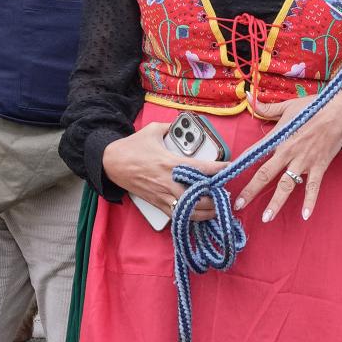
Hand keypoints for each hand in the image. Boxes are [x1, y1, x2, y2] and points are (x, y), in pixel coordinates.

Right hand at [102, 126, 224, 221]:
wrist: (111, 163)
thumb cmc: (133, 147)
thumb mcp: (154, 130)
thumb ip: (171, 127)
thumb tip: (183, 123)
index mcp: (171, 163)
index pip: (201, 168)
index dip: (218, 169)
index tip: (229, 168)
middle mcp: (169, 182)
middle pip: (199, 196)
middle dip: (215, 196)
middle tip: (226, 192)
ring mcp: (163, 196)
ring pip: (190, 211)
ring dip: (206, 211)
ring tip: (218, 208)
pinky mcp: (157, 205)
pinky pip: (177, 216)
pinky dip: (190, 218)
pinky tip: (199, 216)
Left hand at [236, 88, 341, 222]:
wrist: (340, 111)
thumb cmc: (313, 107)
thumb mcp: (288, 106)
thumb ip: (267, 107)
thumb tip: (248, 98)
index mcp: (279, 137)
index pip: (254, 153)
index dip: (240, 164)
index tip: (227, 176)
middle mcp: (288, 152)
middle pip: (265, 174)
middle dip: (251, 190)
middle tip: (239, 205)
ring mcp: (304, 161)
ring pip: (286, 185)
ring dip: (276, 202)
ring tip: (266, 218)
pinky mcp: (319, 167)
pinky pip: (313, 188)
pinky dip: (309, 202)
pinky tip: (305, 215)